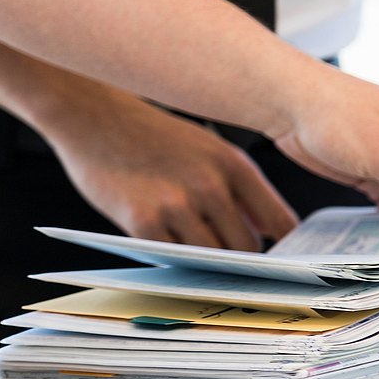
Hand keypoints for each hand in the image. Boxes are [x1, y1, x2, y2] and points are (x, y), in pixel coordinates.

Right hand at [45, 87, 297, 250]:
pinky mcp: (142, 222)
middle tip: (231, 260)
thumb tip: (270, 231)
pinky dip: (175, 260)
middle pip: (248, 248)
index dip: (284, 246)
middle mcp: (210, 185)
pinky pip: (173, 258)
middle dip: (243, 258)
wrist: (94, 115)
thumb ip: (241, 190)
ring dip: (209, 263)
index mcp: (235, 165)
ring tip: (199, 253)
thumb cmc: (155, 135)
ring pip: (213, 259)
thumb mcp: (210, 149)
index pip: (280, 222)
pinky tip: (171, 248)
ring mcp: (176, 205)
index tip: (280, 258)